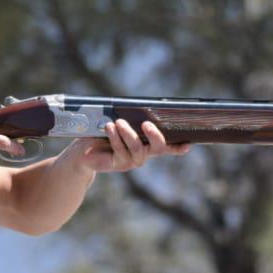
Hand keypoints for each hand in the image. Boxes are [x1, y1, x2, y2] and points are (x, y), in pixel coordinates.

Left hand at [74, 119, 190, 173]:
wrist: (84, 150)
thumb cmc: (105, 132)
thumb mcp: (120, 122)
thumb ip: (131, 118)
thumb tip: (138, 108)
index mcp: (149, 143)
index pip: (168, 146)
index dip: (179, 147)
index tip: (188, 143)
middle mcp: (145, 154)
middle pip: (158, 148)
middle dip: (155, 135)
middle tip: (146, 124)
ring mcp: (132, 161)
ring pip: (137, 148)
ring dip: (128, 133)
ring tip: (118, 122)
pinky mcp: (119, 164)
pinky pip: (120, 151)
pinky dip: (115, 137)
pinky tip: (109, 128)